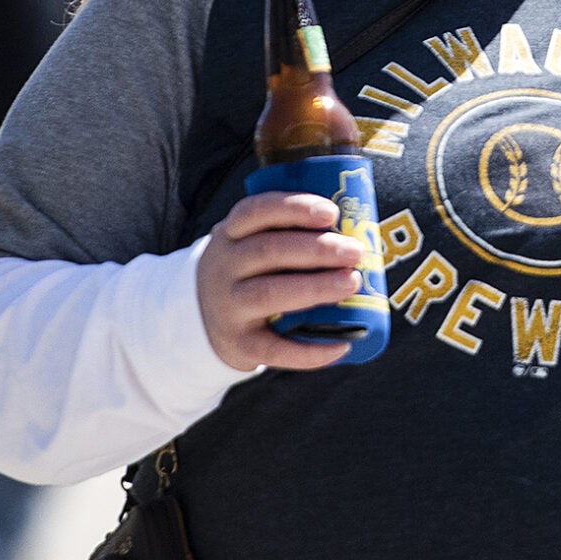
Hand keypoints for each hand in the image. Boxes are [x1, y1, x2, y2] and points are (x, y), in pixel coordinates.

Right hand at [196, 191, 364, 371]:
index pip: (256, 212)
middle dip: (317, 249)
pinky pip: (274, 349)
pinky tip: (341, 346)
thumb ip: (291, 233)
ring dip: (315, 287)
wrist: (200, 318)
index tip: (331, 212)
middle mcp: (224, 267)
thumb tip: (360, 232)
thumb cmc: (249, 271)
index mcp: (231, 234)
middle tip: (356, 251)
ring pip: (269, 294)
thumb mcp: (252, 242)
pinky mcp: (238, 343)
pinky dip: (309, 351)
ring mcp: (228, 306)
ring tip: (353, 282)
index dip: (294, 208)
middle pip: (268, 251)